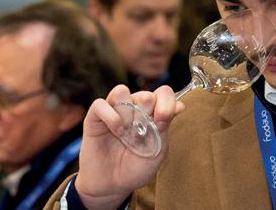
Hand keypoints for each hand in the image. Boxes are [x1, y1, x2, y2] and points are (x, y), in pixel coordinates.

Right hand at [74, 84, 184, 209]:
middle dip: (145, 115)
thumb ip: (166, 126)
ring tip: (126, 132)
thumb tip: (180, 105)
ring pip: (121, 91)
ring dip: (126, 112)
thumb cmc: (137, 167)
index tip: (161, 124)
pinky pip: (100, 104)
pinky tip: (116, 132)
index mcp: (153, 112)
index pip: (164, 93)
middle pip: (145, 94)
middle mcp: (135, 107)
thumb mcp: (157, 149)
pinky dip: (110, 117)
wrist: (113, 186)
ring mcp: (114, 110)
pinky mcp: (95, 117)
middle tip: (141, 134)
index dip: (166, 104)